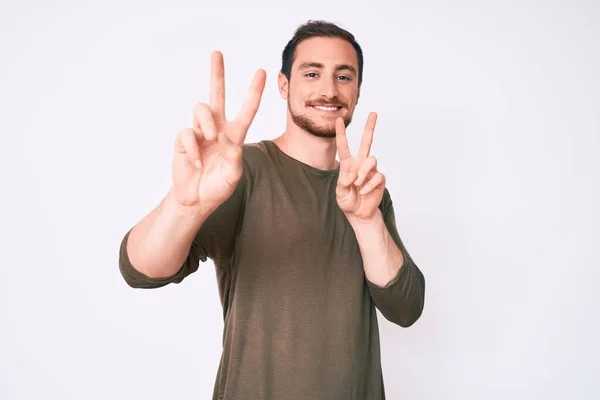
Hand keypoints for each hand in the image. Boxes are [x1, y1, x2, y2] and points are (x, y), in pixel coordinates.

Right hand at [172, 51, 265, 211]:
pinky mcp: (183, 139)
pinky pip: (187, 132)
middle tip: (217, 53)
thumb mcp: (233, 176)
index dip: (254, 91)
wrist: (195, 199)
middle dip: (217, 74)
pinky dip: (193, 149)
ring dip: (207, 122)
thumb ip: (234, 159)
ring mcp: (199, 132)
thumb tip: (229, 142)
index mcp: (234, 135)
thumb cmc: (217, 187)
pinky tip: (197, 163)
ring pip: (201, 109)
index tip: (262, 71)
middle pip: (217, 95)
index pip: (247, 109)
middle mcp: (217, 129)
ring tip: (211, 138)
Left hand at [335, 112, 385, 221]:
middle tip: (373, 113)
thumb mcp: (339, 192)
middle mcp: (360, 164)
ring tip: (357, 183)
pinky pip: (377, 176)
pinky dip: (368, 185)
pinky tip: (363, 192)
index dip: (341, 133)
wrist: (359, 213)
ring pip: (371, 160)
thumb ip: (343, 181)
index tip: (338, 119)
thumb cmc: (347, 201)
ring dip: (363, 172)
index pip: (344, 146)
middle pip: (367, 142)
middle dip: (370, 127)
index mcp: (348, 164)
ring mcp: (371, 171)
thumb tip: (352, 174)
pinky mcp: (379, 179)